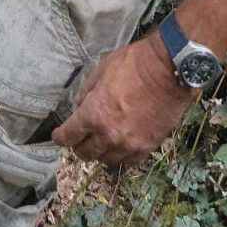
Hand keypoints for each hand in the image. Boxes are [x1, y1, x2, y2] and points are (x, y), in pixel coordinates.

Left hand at [52, 36, 191, 166]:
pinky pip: (128, 162)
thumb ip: (87, 91)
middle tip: (80, 139)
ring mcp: (129, 144)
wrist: (168, 70)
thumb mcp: (102, 68)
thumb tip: (79, 106)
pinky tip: (121, 148)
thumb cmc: (133, 63)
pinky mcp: (147, 147)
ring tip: (102, 142)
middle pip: (85, 153)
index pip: (69, 135)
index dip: (60, 137)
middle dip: (78, 146)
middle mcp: (109, 134)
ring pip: (106, 160)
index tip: (58, 136)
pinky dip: (121, 157)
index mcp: (94, 113)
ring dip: (100, 152)